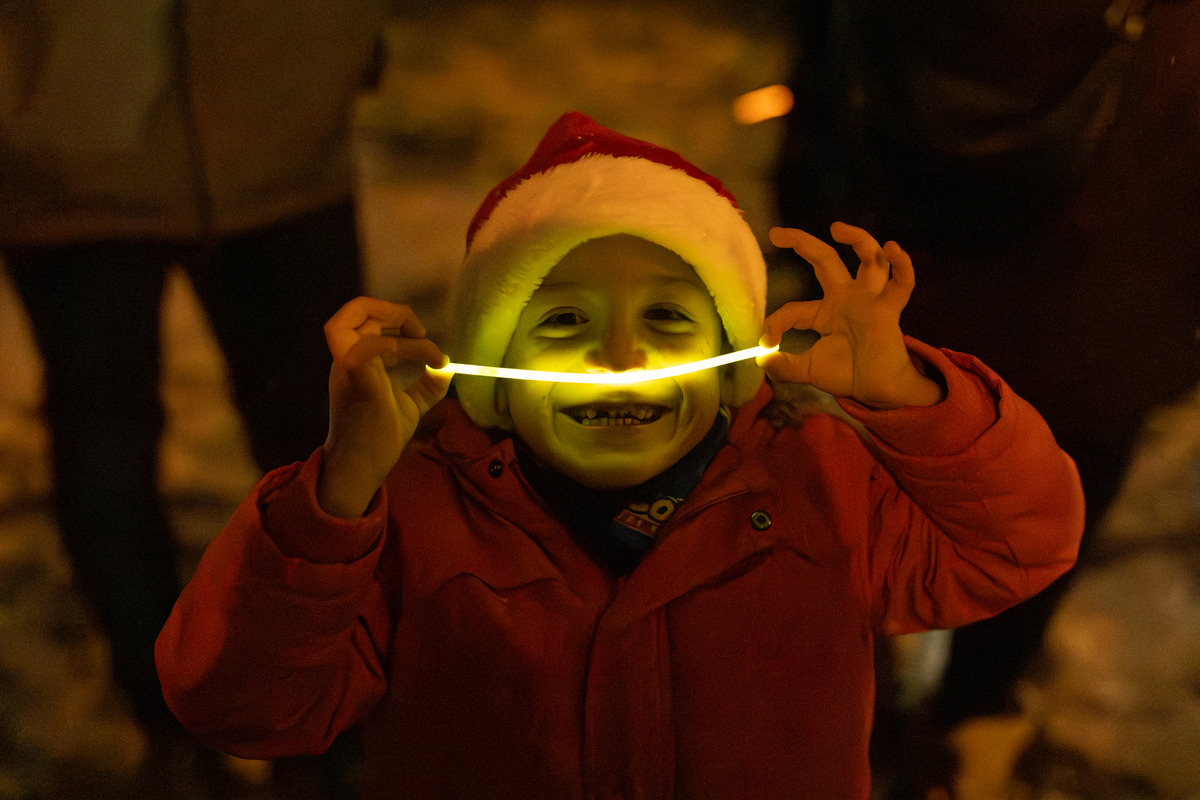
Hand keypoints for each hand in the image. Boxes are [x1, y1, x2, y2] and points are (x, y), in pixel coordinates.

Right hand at [319, 297, 450, 517]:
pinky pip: (370, 346)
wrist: (363, 467)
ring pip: (344, 322)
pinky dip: (403, 345)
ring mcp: (347, 368)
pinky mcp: (354, 379)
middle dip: (389, 309)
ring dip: (384, 318)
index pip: (363, 321)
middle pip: (351, 313)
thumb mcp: (411, 405)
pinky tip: (427, 359)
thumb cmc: (380, 438)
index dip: (393, 317)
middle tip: (418, 330)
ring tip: (416, 335)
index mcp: (359, 362)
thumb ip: (426, 386)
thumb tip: (446, 368)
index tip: (422, 336)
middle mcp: (348, 359)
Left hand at [759, 222, 942, 409]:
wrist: (877, 389)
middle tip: (777, 233)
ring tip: (837, 228)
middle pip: (825, 260)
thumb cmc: (846, 373)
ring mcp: (869, 299)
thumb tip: (759, 360)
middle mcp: (846, 297)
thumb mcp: (808, 369)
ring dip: (858, 239)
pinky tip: (893, 248)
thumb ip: (784, 366)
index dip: (776, 323)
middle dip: (802, 243)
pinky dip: (902, 265)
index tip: (766, 341)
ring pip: (868, 258)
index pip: (793, 310)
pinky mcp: (890, 308)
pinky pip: (902, 283)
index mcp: (824, 311)